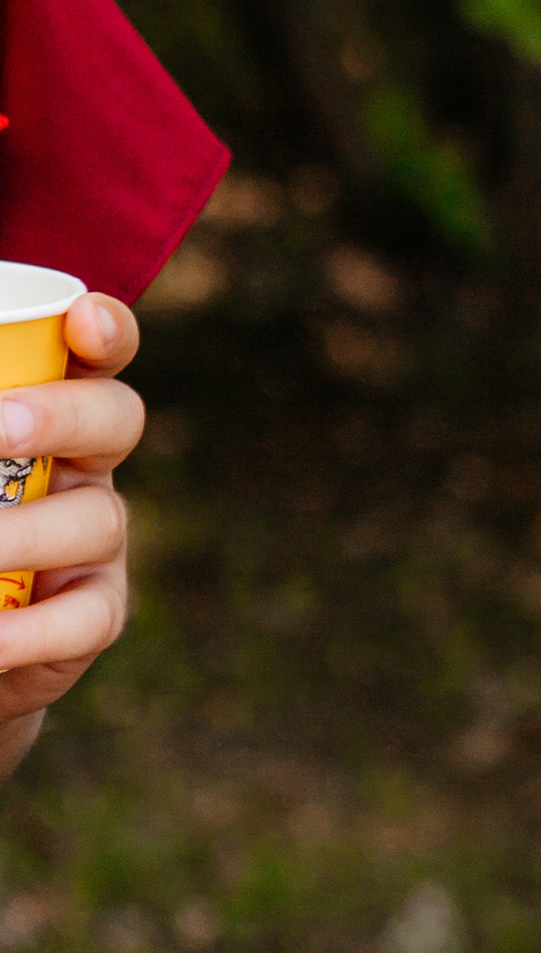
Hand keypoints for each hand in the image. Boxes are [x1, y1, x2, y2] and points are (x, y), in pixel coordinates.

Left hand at [0, 290, 143, 742]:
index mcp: (50, 411)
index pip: (98, 355)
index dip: (106, 331)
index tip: (81, 321)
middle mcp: (87, 467)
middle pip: (116, 419)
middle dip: (63, 416)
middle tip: (0, 427)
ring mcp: (100, 542)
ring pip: (93, 522)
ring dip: (22, 534)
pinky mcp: (96, 614)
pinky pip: (80, 621)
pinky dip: (28, 630)